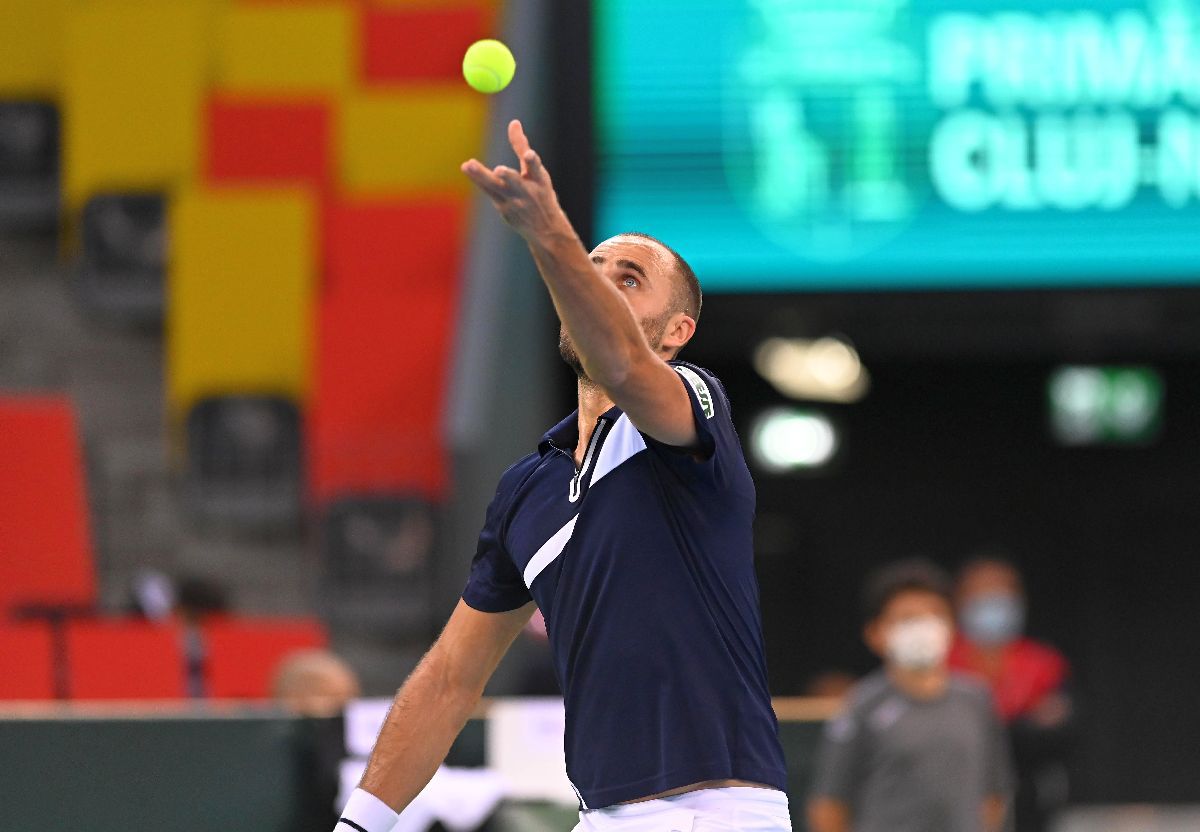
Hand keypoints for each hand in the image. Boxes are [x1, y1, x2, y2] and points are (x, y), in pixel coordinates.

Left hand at [461, 120, 566, 240]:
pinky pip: (489, 192)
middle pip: (514, 181)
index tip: (530, 155)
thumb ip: (522, 147)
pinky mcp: (504, 210)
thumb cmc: (540, 193)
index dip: (533, 161)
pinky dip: (479, 181)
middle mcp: (527, 192)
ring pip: (495, 188)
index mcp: (540, 180)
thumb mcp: (536, 172)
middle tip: (499, 170)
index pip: (537, 168)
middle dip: (507, 176)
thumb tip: (514, 122)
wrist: (545, 229)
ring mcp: (515, 203)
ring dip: (481, 177)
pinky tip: (467, 170)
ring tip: (467, 165)